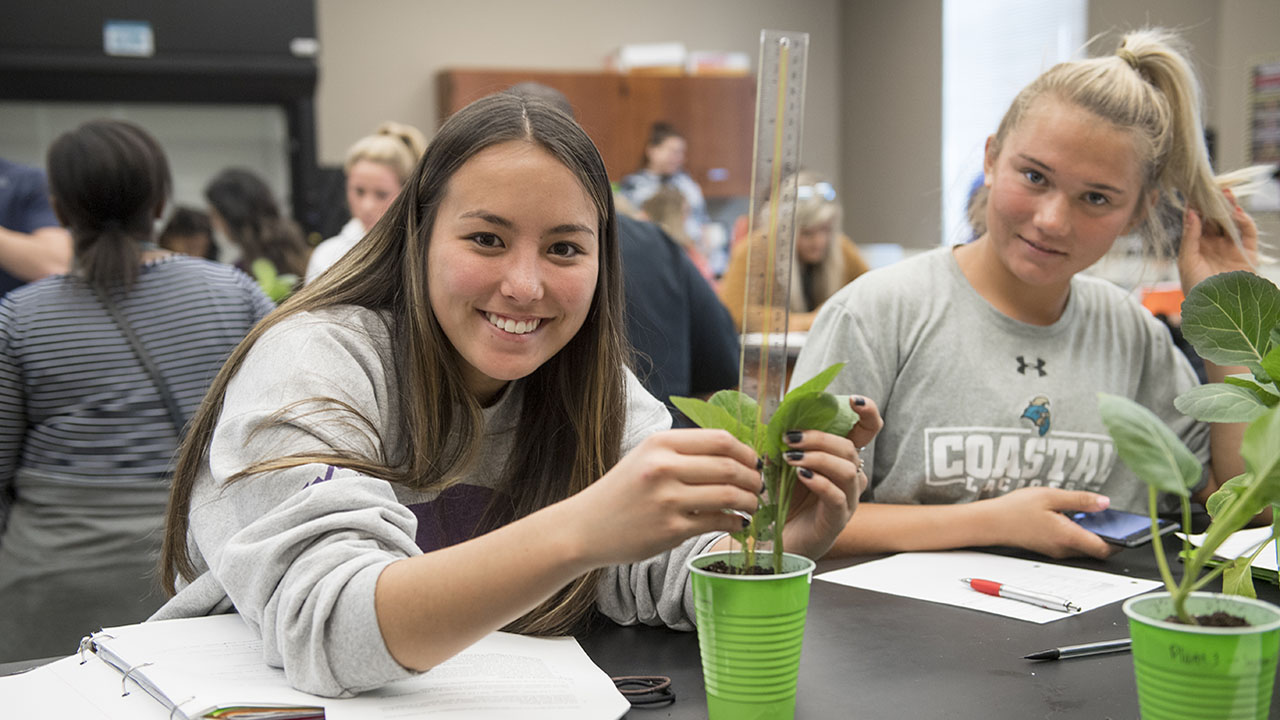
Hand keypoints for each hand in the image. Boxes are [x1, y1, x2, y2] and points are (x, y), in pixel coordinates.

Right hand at [567, 429, 761, 565]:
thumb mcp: (646, 458)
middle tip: (760, 487)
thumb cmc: (621, 492)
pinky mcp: (671, 529)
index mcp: (661, 444)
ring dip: (750, 501)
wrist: (586, 527)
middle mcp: (664, 467)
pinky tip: (737, 524)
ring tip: (752, 506)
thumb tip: (735, 452)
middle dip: (754, 478)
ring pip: (729, 495)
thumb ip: (684, 452)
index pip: (721, 440)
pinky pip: (718, 521)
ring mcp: (668, 499)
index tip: (755, 463)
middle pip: (730, 466)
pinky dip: (735, 523)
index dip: (747, 452)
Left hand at [780, 395, 881, 557]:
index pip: (867, 431)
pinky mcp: (838, 519)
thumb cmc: (785, 499)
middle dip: (819, 438)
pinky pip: (837, 496)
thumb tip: (777, 420)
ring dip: (817, 458)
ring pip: (847, 470)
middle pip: (849, 448)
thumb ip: (786, 443)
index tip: (852, 401)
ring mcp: (848, 499)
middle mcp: (852, 477)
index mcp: (842, 459)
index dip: (867, 413)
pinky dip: (819, 482)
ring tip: (790, 458)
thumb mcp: (784, 464)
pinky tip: (801, 476)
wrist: (777, 538)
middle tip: (789, 438)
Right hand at [985, 487, 1116, 559]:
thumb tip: (1105, 502)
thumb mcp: (1050, 496)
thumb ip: (1080, 500)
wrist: (991, 522)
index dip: (1121, 541)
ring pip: (1085, 547)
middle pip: (1097, 549)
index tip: (1131, 530)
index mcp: (1068, 536)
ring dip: (1093, 534)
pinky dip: (1080, 534)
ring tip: (1092, 514)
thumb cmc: (1015, 509)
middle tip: (1115, 518)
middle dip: (1109, 536)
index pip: (1105, 547)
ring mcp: (1056, 550)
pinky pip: (1072, 544)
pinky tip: (1072, 517)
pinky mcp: (1049, 548)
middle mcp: (1064, 548)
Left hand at [1177, 189, 1257, 294]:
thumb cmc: (1195, 289)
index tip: (1191, 191)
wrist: (1216, 310)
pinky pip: (1247, 232)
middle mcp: (1215, 244)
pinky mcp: (1247, 252)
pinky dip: (1243, 221)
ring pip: (1231, 222)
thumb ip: (1190, 237)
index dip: (1196, 207)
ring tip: (1224, 193)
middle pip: (1215, 218)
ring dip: (1229, 208)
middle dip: (1213, 203)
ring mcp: (1231, 247)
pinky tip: (1235, 212)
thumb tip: (1191, 213)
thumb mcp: (1187, 262)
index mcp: (1197, 246)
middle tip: (1210, 186)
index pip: (1197, 221)